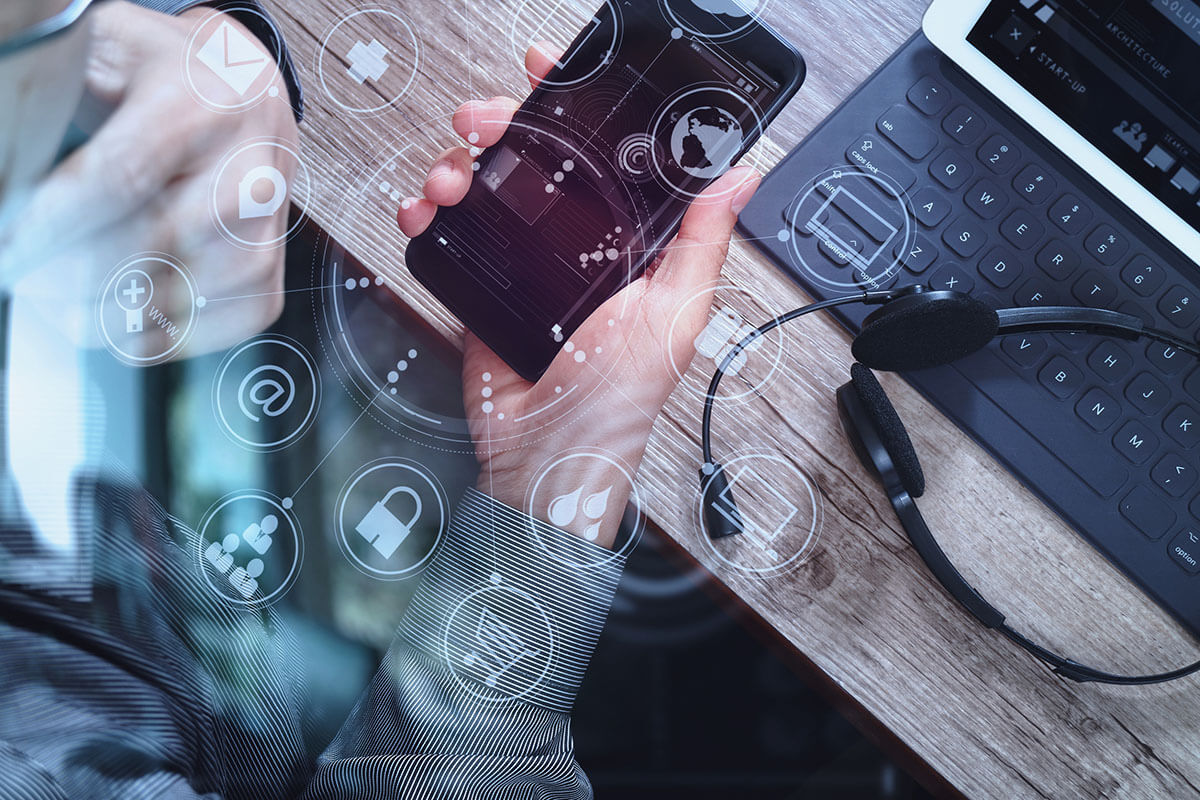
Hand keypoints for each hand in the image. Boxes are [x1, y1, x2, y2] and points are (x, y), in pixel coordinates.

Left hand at [0, 1, 297, 358]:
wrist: (251, 97)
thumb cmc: (165, 78)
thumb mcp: (109, 49)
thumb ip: (60, 85)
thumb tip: (11, 156)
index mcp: (203, 107)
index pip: (120, 179)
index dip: (52, 224)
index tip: (8, 247)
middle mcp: (249, 174)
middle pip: (144, 248)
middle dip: (63, 276)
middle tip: (22, 274)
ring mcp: (265, 234)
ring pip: (171, 300)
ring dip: (98, 313)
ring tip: (58, 295)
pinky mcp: (269, 279)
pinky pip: (203, 334)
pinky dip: (147, 338)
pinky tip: (114, 313)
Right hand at [399, 44, 759, 548]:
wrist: (545, 455)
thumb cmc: (616, 401)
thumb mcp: (672, 314)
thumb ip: (701, 243)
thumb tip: (740, 177)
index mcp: (626, 241)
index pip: (605, 156)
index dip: (578, 110)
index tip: (554, 75)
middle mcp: (575, 244)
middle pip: (534, 159)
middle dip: (503, 126)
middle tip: (483, 121)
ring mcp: (523, 262)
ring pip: (486, 186)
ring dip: (458, 166)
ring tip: (449, 180)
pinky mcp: (482, 284)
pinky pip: (450, 232)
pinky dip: (427, 211)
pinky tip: (424, 212)